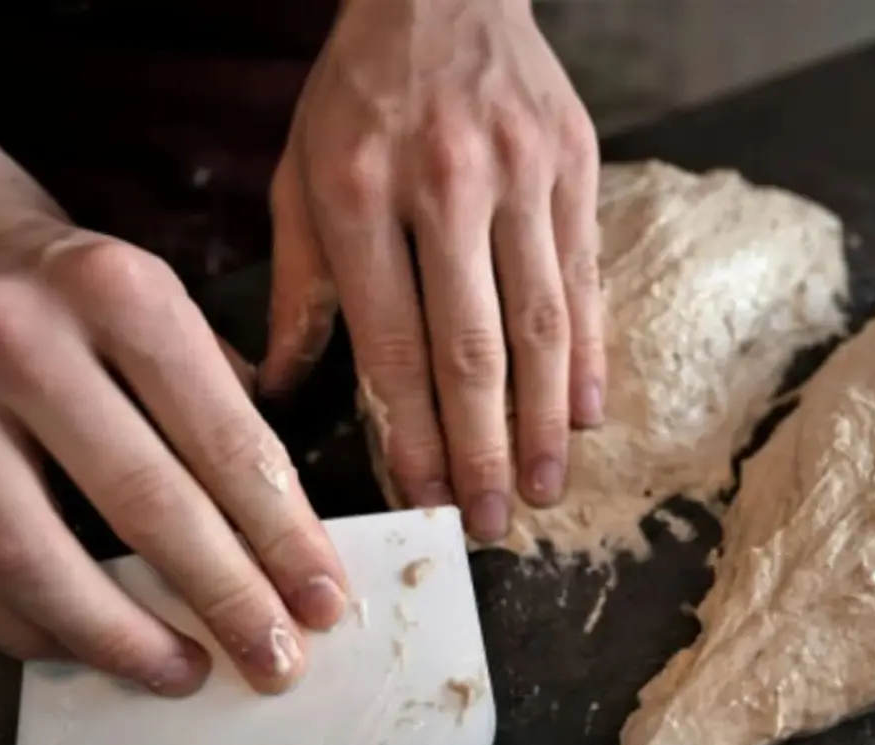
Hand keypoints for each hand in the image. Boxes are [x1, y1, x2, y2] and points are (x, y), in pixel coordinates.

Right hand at [0, 211, 347, 695]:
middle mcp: (23, 340)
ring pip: (34, 558)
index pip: (226, 439)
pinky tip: (89, 650)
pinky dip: (31, 628)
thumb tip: (281, 533)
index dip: (284, 536)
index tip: (324, 600)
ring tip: (185, 675)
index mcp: (119, 291)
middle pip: (144, 503)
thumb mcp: (159, 303)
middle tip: (276, 661)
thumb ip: (220, 401)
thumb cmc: (76, 293)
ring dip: (122, 638)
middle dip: (225, 598)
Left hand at [262, 0, 605, 542]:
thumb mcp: (300, 174)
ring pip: (542, 323)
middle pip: (475, 348)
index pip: (393, 344)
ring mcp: (522, 177)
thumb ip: (298, 286)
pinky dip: (589, 353)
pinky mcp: (576, 167)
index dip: (412, 435)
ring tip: (547, 489)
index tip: (424, 501)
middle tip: (493, 522)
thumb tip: (285, 389)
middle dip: (484, 449)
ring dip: (546, 421)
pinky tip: (588, 414)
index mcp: (359, 194)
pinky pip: (586, 277)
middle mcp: (446, 187)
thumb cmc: (358, 91)